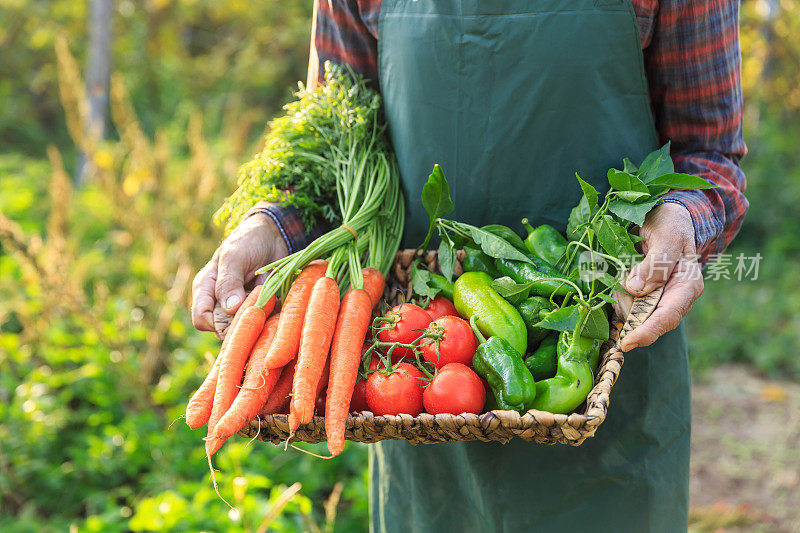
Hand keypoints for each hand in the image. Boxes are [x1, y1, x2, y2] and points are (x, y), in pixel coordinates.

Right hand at [191, 208, 288, 336]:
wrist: (272, 235)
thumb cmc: (247, 241)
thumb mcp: (234, 257)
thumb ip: (229, 282)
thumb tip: (230, 309)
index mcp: (206, 290)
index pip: (202, 319)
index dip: (217, 324)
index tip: (240, 316)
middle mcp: (220, 302)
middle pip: (225, 328)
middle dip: (244, 322)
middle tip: (261, 306)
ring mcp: (240, 306)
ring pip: (245, 327)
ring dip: (260, 320)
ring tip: (272, 301)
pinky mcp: (259, 308)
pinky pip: (263, 322)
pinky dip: (272, 316)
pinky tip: (279, 302)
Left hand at [617, 202, 703, 351]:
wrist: (663, 218)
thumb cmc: (670, 224)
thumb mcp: (666, 236)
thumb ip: (656, 263)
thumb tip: (637, 289)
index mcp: (687, 287)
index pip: (667, 317)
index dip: (646, 332)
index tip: (627, 342)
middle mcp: (673, 299)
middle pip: (643, 318)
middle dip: (627, 304)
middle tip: (626, 271)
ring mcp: (655, 299)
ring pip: (628, 311)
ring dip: (620, 293)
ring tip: (628, 265)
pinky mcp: (639, 297)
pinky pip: (620, 302)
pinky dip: (615, 291)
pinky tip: (622, 272)